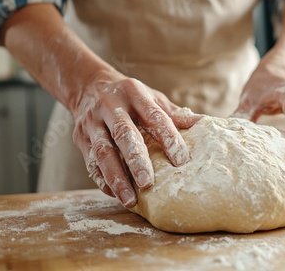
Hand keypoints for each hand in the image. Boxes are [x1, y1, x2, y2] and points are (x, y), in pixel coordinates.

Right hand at [71, 73, 201, 207]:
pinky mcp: (80, 138)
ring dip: (116, 177)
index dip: (168, 138)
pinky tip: (114, 194)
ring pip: (102, 151)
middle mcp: (110, 106)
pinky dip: (101, 179)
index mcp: (134, 93)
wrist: (88, 85)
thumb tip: (205, 123)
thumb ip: (174, 114)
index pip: (153, 116)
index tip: (181, 160)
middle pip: (124, 134)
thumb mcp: (152, 97)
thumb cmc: (130, 97)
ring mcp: (92, 123)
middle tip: (148, 183)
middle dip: (136, 160)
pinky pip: (90, 162)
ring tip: (129, 200)